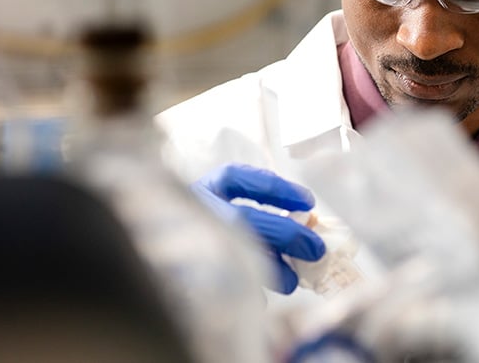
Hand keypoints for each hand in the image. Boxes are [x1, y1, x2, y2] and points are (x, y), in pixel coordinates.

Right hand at [192, 163, 325, 293]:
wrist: (164, 257)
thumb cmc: (210, 220)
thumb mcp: (229, 201)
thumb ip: (260, 205)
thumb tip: (305, 223)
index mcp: (209, 187)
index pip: (241, 178)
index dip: (277, 189)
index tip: (309, 202)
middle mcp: (196, 210)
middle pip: (243, 218)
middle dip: (284, 234)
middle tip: (315, 249)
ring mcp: (189, 240)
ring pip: (233, 253)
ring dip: (270, 267)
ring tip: (293, 280)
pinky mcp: (186, 275)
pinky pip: (220, 285)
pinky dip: (246, 293)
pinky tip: (261, 300)